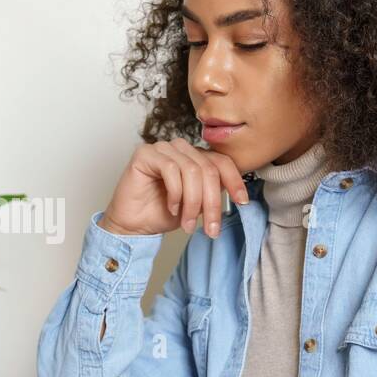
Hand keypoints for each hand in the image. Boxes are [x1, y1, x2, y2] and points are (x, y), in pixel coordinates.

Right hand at [100, 139, 247, 238]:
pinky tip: (172, 207)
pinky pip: (170, 169)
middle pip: (208, 169)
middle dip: (212, 202)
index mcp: (194, 157)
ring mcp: (162, 148)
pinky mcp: (145, 154)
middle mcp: (180, 148)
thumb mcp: (198, 204)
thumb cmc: (161, 214)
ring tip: (188, 223)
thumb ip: (213, 192)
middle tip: (211, 228)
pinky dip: (175, 193)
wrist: (133, 226)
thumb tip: (238, 193)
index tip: (242, 202)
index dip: (235, 181)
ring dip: (193, 202)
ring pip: (192, 170)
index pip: (221, 161)